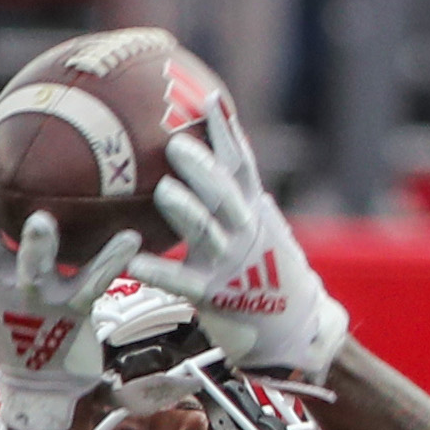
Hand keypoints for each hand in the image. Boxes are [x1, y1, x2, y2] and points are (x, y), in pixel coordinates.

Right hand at [0, 142, 138, 429]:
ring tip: (40, 222)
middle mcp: (7, 288)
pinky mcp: (73, 315)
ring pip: (34, 271)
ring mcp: (38, 303)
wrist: (40, 388)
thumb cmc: (15, 335)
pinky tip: (131, 239)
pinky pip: (93, 283)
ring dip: (35, 247)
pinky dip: (111, 260)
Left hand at [127, 108, 349, 380]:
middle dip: (203, 168)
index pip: (242, 165)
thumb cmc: (271, 275)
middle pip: (224, 194)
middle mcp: (245, 233)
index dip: (227, 133)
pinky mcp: (215, 295)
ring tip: (164, 191)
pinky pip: (182, 281)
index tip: (210, 100)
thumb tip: (219, 158)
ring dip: (186, 211)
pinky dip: (158, 271)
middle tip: (177, 144)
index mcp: (255, 213)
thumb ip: (240, 199)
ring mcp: (231, 264)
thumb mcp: (264, 230)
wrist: (296, 330)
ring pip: (206, 232)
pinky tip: (133, 261)